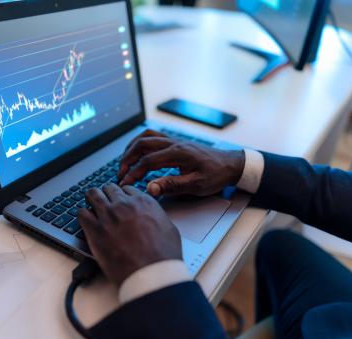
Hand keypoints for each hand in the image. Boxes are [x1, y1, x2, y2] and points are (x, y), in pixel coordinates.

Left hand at [78, 184, 181, 286]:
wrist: (151, 272)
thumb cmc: (162, 255)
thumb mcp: (168, 227)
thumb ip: (156, 216)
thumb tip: (150, 216)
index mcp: (143, 202)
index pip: (126, 189)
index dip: (121, 195)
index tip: (118, 201)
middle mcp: (124, 204)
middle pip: (108, 189)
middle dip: (106, 194)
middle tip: (104, 202)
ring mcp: (108, 215)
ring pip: (93, 194)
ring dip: (92, 199)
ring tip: (91, 205)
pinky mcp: (95, 230)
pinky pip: (81, 213)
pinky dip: (83, 215)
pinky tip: (86, 221)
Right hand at [117, 129, 244, 196]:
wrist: (231, 164)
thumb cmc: (216, 175)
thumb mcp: (196, 185)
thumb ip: (172, 186)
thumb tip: (151, 187)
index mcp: (178, 153)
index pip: (148, 161)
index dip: (133, 172)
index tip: (125, 183)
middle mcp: (174, 143)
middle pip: (142, 144)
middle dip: (127, 158)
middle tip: (120, 173)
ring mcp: (174, 140)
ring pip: (146, 137)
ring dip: (132, 148)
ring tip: (124, 162)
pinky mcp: (175, 142)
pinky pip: (153, 137)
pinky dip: (140, 143)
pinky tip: (137, 153)